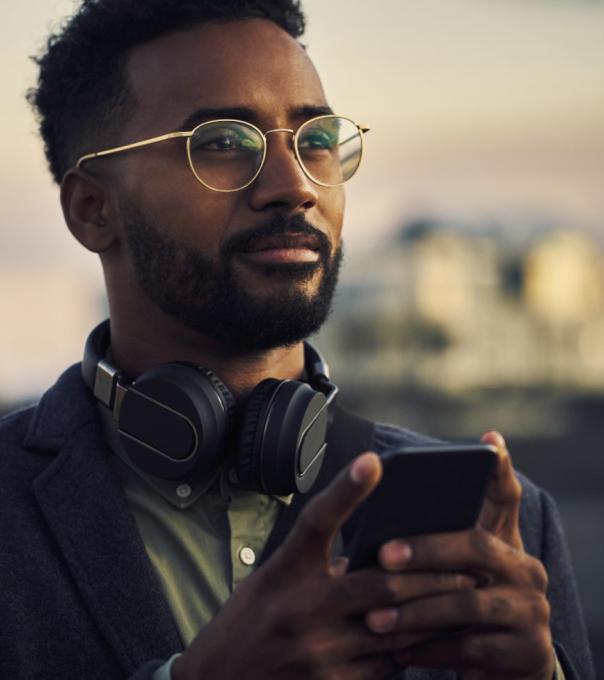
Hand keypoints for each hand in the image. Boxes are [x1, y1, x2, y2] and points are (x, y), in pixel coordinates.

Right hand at [173, 453, 475, 679]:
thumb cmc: (249, 621)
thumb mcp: (274, 580)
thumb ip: (318, 566)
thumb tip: (370, 560)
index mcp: (284, 570)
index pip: (317, 520)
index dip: (345, 488)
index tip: (374, 460)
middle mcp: (300, 606)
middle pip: (380, 580)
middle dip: (430, 574)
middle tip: (468, 565)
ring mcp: (316, 650)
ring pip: (393, 627)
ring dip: (431, 614)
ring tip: (466, 601)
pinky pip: (386, 666)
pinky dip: (410, 650)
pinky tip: (431, 641)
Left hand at [366, 433, 554, 679]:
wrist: (505, 669)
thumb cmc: (464, 607)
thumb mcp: (454, 574)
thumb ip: (433, 543)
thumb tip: (376, 527)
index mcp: (505, 542)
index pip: (505, 497)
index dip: (499, 469)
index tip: (488, 441)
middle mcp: (526, 570)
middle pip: (475, 546)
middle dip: (426, 549)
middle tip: (384, 555)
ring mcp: (530, 611)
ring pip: (467, 603)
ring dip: (415, 610)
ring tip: (374, 616)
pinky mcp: (525, 652)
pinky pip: (469, 648)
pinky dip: (429, 648)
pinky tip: (398, 649)